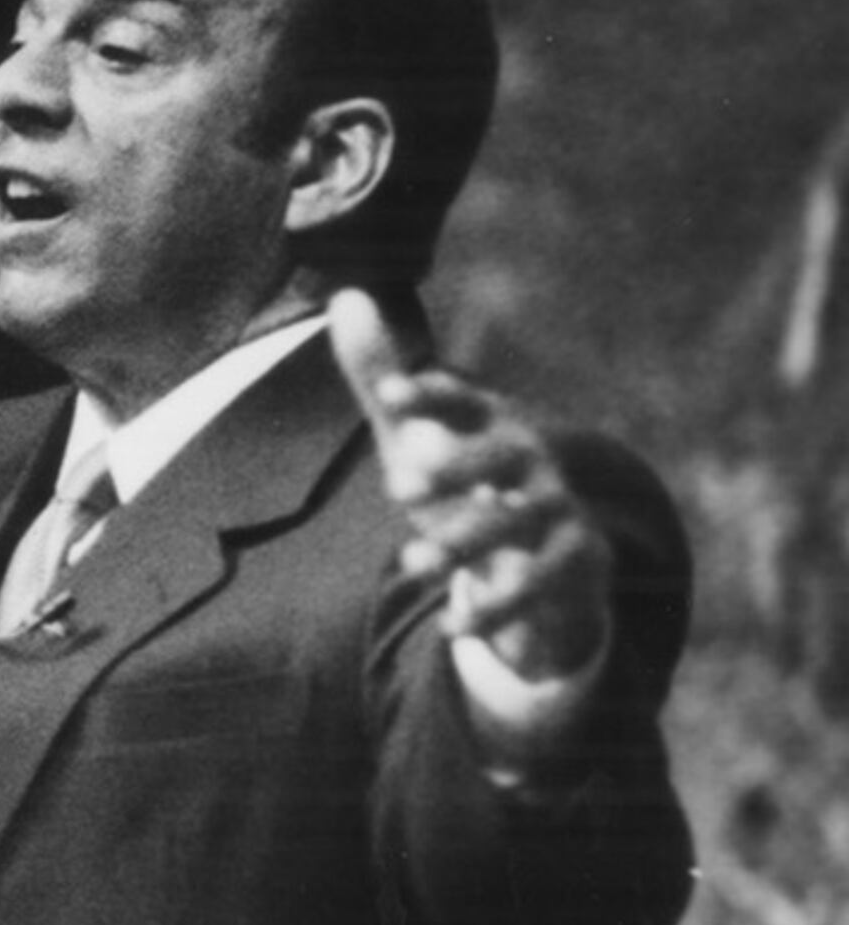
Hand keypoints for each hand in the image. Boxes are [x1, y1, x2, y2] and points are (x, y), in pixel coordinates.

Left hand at [326, 288, 612, 683]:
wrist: (543, 567)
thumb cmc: (467, 489)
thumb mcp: (417, 438)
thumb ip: (381, 376)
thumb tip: (345, 296)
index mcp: (497, 426)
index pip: (469, 401)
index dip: (435, 395)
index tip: (393, 395)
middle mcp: (535, 463)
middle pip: (502, 457)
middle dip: (455, 467)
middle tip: (396, 483)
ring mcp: (562, 513)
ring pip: (519, 525)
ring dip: (465, 542)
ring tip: (412, 564)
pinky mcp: (578, 566)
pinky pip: (541, 587)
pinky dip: (497, 610)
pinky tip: (452, 629)